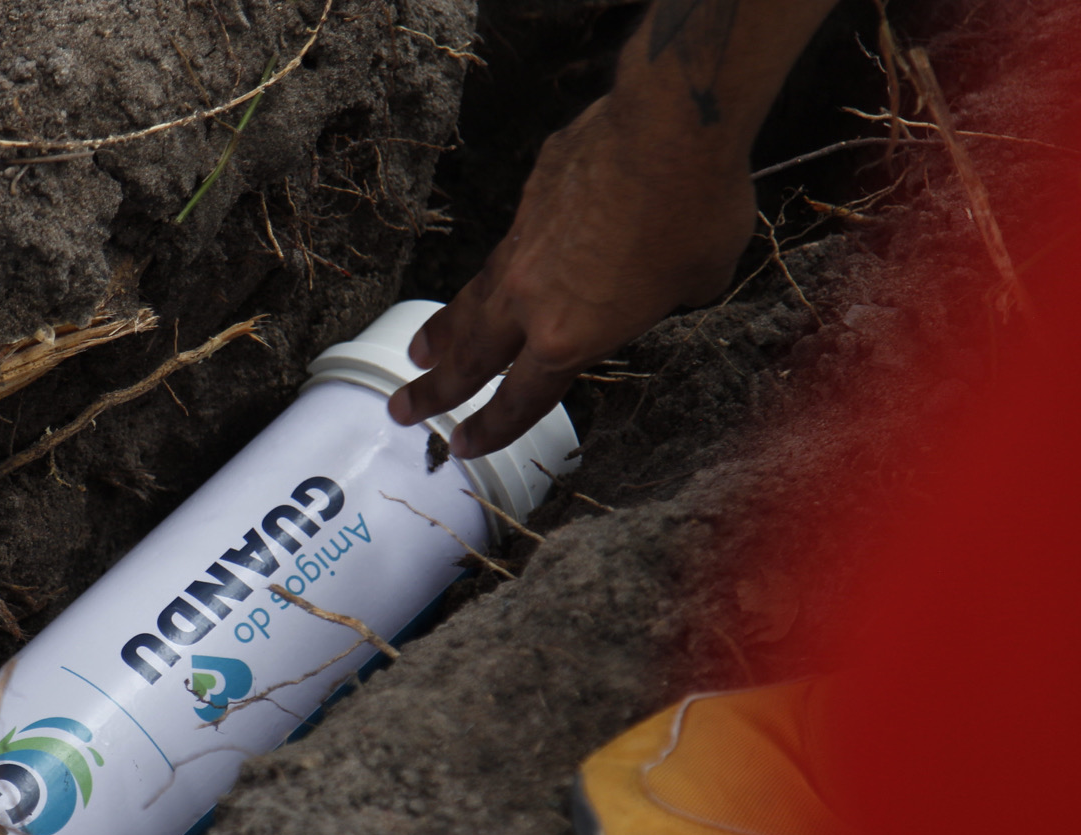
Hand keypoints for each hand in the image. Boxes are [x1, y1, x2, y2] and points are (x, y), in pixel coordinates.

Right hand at [388, 94, 756, 457]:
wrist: (669, 126)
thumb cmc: (695, 212)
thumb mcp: (692, 285)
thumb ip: (655, 302)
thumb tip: (651, 284)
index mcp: (569, 338)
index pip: (519, 399)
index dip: (490, 426)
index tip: (463, 444)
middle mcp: (530, 300)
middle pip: (469, 358)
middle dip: (433, 390)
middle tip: (402, 409)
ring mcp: (522, 247)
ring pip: (473, 301)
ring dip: (444, 331)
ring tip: (420, 350)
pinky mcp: (529, 198)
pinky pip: (509, 244)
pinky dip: (499, 267)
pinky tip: (503, 269)